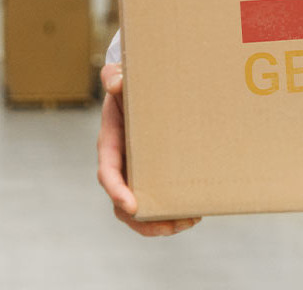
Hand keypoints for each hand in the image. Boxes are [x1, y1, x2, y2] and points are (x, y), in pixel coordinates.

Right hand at [96, 62, 200, 236]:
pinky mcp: (151, 172)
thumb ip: (113, 77)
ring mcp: (135, 171)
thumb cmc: (126, 85)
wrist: (135, 88)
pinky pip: (157, 197)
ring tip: (190, 220)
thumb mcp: (117, 78)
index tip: (132, 206)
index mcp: (109, 145)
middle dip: (144, 221)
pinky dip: (171, 209)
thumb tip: (117, 84)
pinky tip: (194, 211)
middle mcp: (120, 165)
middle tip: (172, 226)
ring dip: (161, 222)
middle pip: (123, 204)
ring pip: (141, 209)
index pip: (108, 174)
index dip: (118, 192)